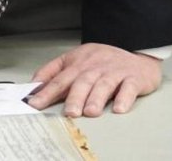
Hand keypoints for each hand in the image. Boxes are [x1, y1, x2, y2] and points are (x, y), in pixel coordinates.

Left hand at [27, 43, 161, 116]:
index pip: (59, 78)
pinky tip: (119, 109)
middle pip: (82, 81)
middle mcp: (95, 66)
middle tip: (69, 112)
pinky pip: (129, 88)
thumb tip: (34, 86)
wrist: (137, 58)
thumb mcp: (75, 61)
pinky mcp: (134, 79)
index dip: (46, 91)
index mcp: (78, 62)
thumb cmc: (103, 63)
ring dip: (96, 99)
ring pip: (104, 84)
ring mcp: (115, 72)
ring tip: (90, 112)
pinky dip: (124, 99)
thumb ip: (54, 72)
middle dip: (74, 97)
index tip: (35, 103)